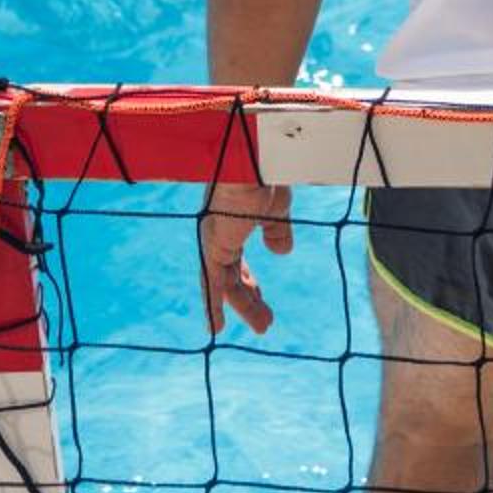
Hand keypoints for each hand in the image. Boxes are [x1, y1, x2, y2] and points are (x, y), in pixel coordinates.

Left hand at [197, 182, 291, 335]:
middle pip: (232, 273)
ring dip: (243, 305)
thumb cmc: (267, 176)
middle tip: (266, 321)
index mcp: (233, 220)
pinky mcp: (212, 245)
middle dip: (248, 297)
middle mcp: (219, 230)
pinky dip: (212, 305)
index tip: (258, 294)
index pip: (236, 257)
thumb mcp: (276, 208)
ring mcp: (214, 237)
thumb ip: (276, 230)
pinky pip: (211, 282)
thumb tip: (281, 252)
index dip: (248, 279)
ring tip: (264, 327)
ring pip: (225, 282)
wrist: (255, 164)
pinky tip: (215, 329)